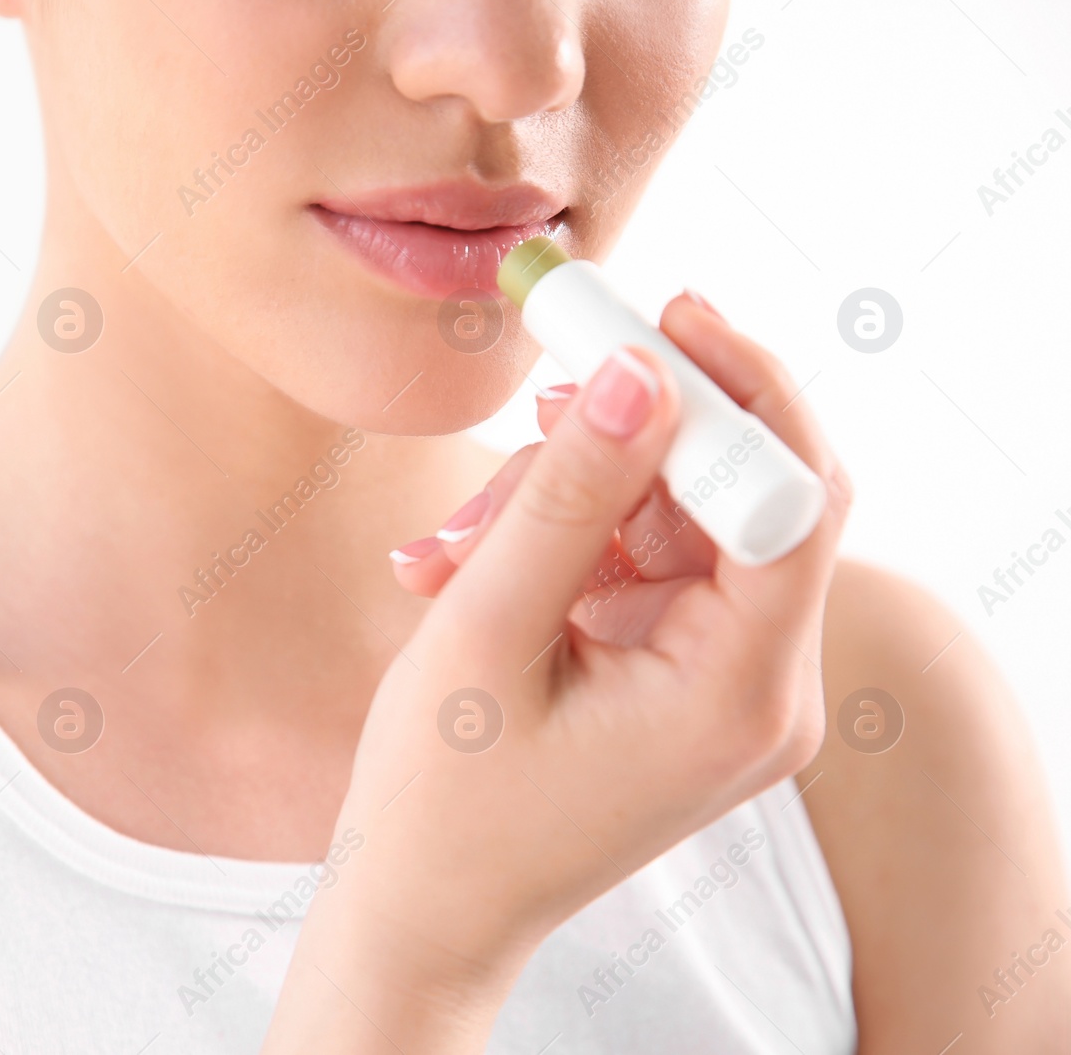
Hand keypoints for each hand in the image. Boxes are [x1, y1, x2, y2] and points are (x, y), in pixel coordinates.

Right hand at [263, 294, 852, 1052]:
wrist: (429, 907)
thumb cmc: (442, 800)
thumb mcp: (488, 634)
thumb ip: (570, 497)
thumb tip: (638, 371)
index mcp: (737, 695)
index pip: (794, 497)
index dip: (738, 389)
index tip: (655, 315)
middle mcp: (765, 693)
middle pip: (741, 499)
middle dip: (632, 444)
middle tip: (539, 396)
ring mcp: (733, 691)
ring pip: (680, 525)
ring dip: (571, 501)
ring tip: (453, 542)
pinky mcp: (691, 682)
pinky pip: (649, 569)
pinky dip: (569, 547)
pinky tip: (473, 561)